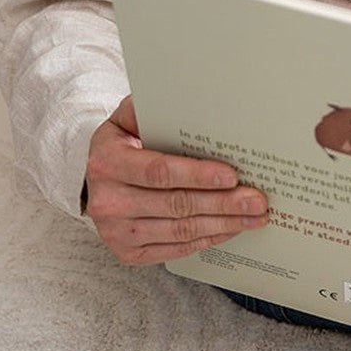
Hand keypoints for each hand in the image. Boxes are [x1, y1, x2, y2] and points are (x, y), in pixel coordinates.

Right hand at [84, 95, 268, 264]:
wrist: (94, 177)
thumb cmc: (122, 143)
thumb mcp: (127, 118)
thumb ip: (152, 109)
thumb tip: (192, 97)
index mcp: (108, 163)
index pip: (160, 172)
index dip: (198, 175)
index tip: (232, 175)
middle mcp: (108, 201)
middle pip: (176, 204)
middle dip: (223, 203)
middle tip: (257, 200)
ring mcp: (116, 232)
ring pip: (180, 231)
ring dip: (223, 224)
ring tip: (254, 217)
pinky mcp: (128, 253)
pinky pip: (175, 250)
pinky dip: (207, 239)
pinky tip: (230, 229)